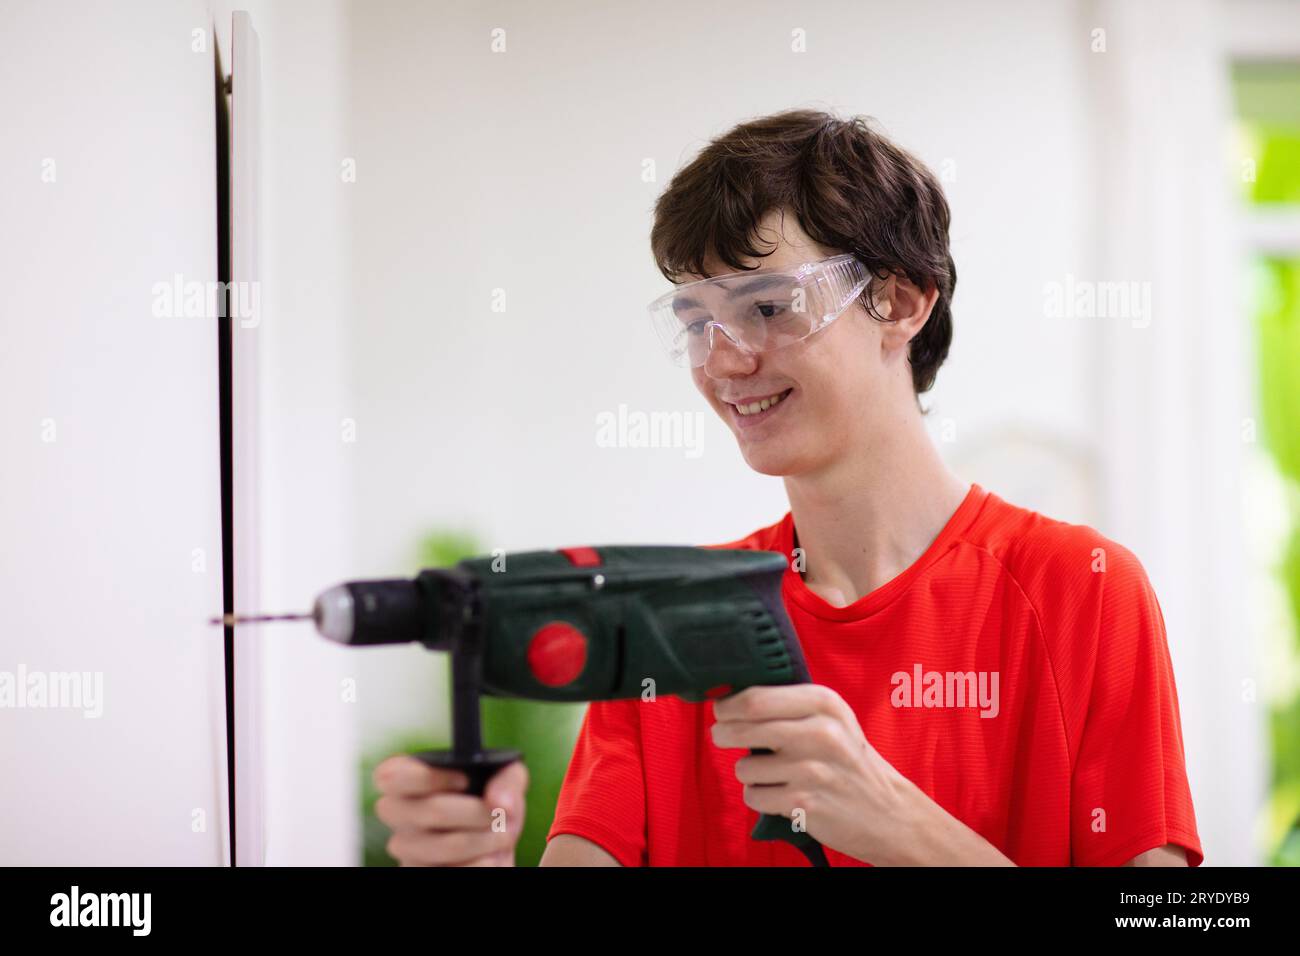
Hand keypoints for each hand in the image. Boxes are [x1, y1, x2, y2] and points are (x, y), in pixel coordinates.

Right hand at [373, 755, 527, 865]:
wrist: (492, 846)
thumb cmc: (489, 805)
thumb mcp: (503, 780)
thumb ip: (507, 780)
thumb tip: (501, 803)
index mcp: (404, 779)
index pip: (392, 776)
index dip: (430, 777)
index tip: (465, 780)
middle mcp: (396, 813)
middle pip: (430, 810)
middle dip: (476, 812)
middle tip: (499, 815)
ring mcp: (404, 848)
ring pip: (445, 846)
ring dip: (485, 840)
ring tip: (502, 836)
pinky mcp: (416, 871)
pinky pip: (450, 871)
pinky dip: (480, 863)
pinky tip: (489, 857)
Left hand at [710, 684, 930, 864]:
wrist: (888, 812)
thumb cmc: (848, 761)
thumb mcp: (831, 719)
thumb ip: (787, 704)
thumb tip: (730, 699)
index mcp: (824, 703)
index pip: (754, 698)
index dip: (727, 705)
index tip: (721, 711)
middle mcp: (820, 732)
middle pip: (741, 728)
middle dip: (723, 734)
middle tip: (723, 737)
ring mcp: (812, 769)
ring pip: (744, 767)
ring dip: (749, 773)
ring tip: (774, 774)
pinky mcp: (805, 803)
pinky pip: (754, 796)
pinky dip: (760, 798)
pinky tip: (781, 795)